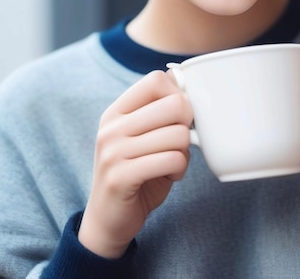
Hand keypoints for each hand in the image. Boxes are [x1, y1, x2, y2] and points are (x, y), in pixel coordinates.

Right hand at [78, 70, 192, 257]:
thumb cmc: (137, 172)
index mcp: (116, 111)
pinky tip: (170, 175)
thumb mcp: (143, 136)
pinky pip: (172, 160)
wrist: (108, 219)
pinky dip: (180, 169)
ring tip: (173, 162)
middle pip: (174, 104)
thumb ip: (160, 115)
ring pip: (178, 135)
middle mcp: (111, 127)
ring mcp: (113, 151)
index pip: (156, 80)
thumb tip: (191, 94)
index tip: (180, 114)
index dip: (179, 94)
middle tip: (181, 141)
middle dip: (188, 124)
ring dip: (185, 152)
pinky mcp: (121, 177)